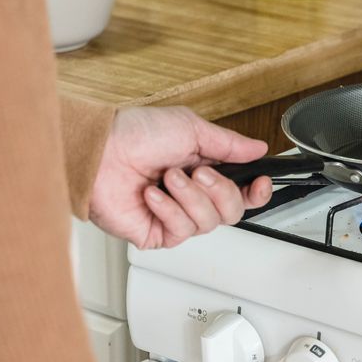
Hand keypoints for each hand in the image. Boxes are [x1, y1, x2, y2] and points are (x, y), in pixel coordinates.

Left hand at [88, 106, 272, 248]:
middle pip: (232, 211)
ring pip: (209, 222)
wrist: (100, 151)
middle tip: (199, 172)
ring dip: (190, 197)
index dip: (257, 192)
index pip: (243, 191)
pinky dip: (168, 209)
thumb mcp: (191, 128)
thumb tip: (258, 148)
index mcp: (204, 169)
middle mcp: (192, 194)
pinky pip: (181, 231)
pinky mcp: (157, 233)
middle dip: (220, 191)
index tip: (261, 182)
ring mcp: (175, 215)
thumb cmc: (136, 134)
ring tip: (168, 178)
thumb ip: (229, 143)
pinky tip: (152, 194)